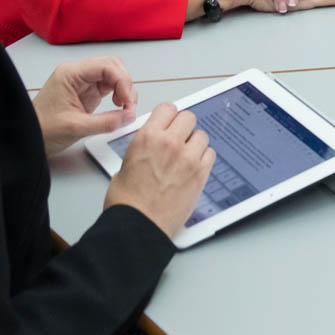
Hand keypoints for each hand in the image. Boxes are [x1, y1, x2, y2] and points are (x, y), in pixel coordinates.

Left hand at [33, 57, 136, 155]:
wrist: (28, 138)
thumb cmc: (42, 129)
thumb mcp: (75, 128)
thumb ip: (105, 122)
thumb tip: (129, 117)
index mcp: (70, 73)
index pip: (106, 66)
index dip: (122, 81)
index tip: (127, 102)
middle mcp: (77, 73)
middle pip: (113, 66)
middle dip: (125, 84)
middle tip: (128, 105)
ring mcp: (83, 82)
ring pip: (114, 75)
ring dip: (124, 90)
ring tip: (124, 108)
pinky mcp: (87, 92)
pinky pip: (110, 87)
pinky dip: (119, 96)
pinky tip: (118, 108)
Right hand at [104, 102, 216, 237]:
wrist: (138, 226)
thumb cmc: (127, 202)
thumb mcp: (125, 165)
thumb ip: (142, 149)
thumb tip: (150, 147)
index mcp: (148, 137)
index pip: (167, 108)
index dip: (168, 116)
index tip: (168, 122)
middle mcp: (170, 143)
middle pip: (188, 117)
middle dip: (183, 127)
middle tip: (178, 138)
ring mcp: (188, 158)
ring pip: (202, 135)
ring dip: (195, 143)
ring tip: (186, 156)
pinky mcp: (200, 174)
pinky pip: (210, 154)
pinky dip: (204, 158)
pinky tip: (194, 167)